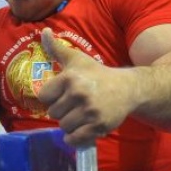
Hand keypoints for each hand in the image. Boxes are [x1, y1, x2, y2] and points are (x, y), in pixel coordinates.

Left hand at [36, 28, 133, 147]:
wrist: (127, 88)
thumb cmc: (97, 73)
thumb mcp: (76, 59)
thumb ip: (56, 48)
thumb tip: (44, 31)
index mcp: (70, 78)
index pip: (44, 97)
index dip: (52, 97)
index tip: (63, 94)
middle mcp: (79, 94)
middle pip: (53, 113)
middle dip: (61, 111)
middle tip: (73, 105)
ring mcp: (89, 111)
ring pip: (63, 126)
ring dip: (69, 124)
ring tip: (79, 116)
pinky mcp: (98, 126)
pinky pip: (75, 138)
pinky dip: (75, 138)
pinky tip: (80, 130)